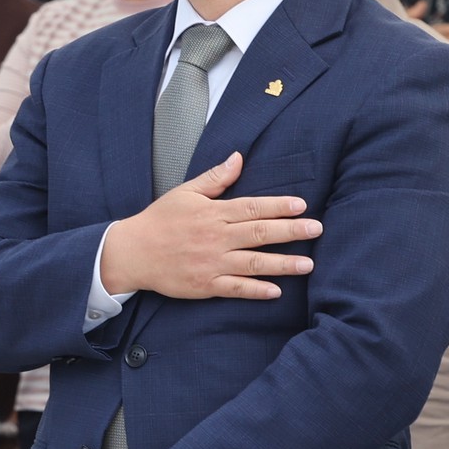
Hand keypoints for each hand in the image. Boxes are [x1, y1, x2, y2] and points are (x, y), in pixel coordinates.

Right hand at [97, 151, 321, 302]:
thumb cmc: (159, 221)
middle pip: (259, 234)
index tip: (301, 205)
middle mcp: (215, 238)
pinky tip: (276, 291)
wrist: (131, 253)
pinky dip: (255, 290)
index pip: (251, 208)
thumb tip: (239, 157)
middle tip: (317, 229)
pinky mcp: (204, 285)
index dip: (278, 206)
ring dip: (282, 264)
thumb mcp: (184, 193)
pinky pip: (234, 288)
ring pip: (253, 263)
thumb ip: (215, 178)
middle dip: (291, 231)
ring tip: (308, 264)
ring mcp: (210, 263)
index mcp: (212, 214)